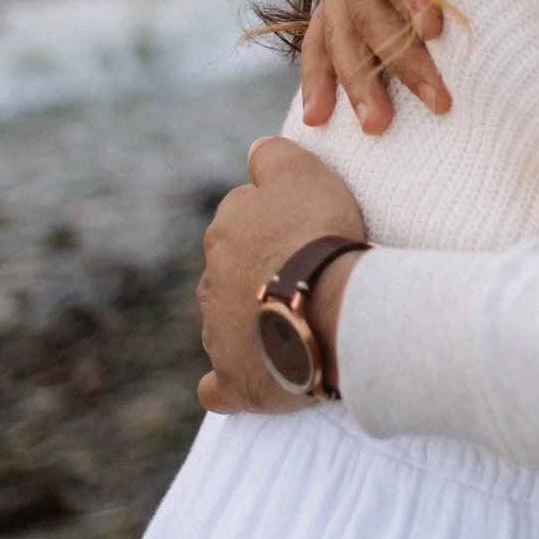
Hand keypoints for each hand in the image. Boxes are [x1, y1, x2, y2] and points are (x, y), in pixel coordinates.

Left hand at [197, 138, 366, 413]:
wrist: (327, 304)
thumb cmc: (317, 235)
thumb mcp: (300, 172)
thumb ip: (272, 156)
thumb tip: (254, 151)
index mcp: (223, 234)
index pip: (238, 223)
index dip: (272, 227)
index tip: (303, 234)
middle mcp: (211, 283)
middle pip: (230, 275)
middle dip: (256, 277)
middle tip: (303, 280)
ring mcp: (218, 335)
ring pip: (227, 325)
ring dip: (251, 324)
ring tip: (297, 325)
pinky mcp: (233, 381)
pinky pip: (220, 387)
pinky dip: (231, 382)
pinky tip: (253, 376)